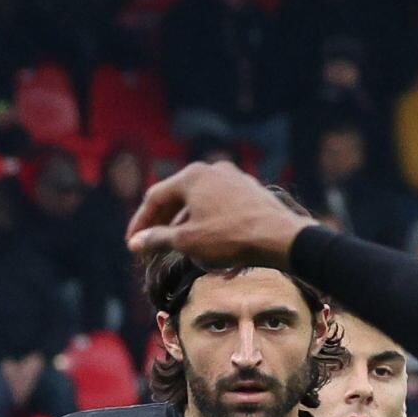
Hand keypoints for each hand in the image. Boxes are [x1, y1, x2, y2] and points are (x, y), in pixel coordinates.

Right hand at [126, 160, 306, 265]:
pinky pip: (223, 207)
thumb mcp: (189, 242)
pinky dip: (212, 222)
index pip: (155, 198)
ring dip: (189, 224)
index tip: (134, 243)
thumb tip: (135, 243)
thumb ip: (158, 239)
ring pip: (202, 202)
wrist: (283, 238)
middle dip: (165, 223)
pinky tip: (213, 242)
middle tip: (155, 244)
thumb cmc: (232, 238)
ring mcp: (235, 178)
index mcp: (191, 176)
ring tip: (182, 247)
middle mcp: (212, 170)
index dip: (141, 223)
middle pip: (179, 197)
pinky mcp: (252, 192)